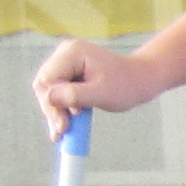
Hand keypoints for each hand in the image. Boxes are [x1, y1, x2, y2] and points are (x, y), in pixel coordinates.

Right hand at [31, 37, 153, 139]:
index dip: (52, 103)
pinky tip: (65, 125)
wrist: (140, 79)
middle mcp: (65, 54)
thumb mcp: (102, 93)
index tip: (63, 124)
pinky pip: (57, 92)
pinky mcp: (68, 73)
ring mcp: (65, 62)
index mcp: (72, 53)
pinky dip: (61, 108)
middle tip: (61, 133)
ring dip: (55, 112)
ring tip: (63, 132)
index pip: (48, 80)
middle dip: (52, 110)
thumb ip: (75, 95)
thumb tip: (49, 99)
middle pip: (45, 85)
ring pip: (49, 91)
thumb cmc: (126, 85)